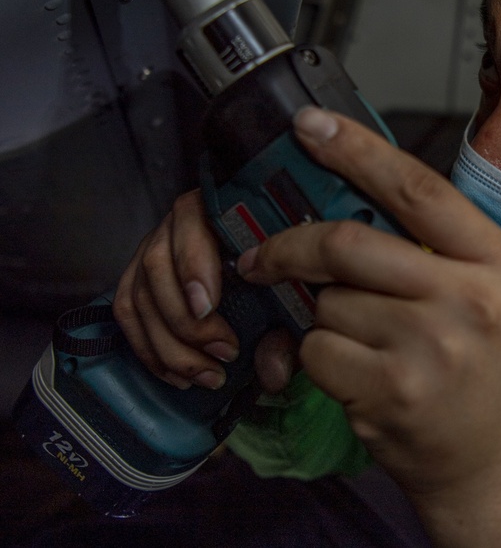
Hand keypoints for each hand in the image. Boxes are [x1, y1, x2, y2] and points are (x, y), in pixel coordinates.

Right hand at [112, 190, 295, 393]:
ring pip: (139, 295)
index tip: (208, 307)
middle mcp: (176, 223)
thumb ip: (288, 323)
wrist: (265, 257)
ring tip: (206, 375)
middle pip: (158, 266)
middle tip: (224, 353)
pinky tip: (177, 375)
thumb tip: (273, 370)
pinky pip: (127, 314)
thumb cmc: (280, 267)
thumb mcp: (291, 283)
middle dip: (187, 321)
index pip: (191, 224)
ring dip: (169, 345)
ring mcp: (151, 248)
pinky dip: (148, 349)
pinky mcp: (137, 277)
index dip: (193, 267)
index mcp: (215, 207)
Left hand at [238, 107, 500, 546]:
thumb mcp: (491, 296)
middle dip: (290, 247)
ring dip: (322, 319)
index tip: (308, 124)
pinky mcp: (389, 391)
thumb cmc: (488, 372)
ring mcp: (430, 348)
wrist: (497, 463)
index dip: (357, 151)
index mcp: (497, 262)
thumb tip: (349, 204)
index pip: (418, 190)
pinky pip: (315, 352)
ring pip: (326, 303)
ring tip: (362, 344)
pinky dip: (317, 360)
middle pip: (349, 244)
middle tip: (262, 257)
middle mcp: (469, 299)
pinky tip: (356, 376)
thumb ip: (438, 250)